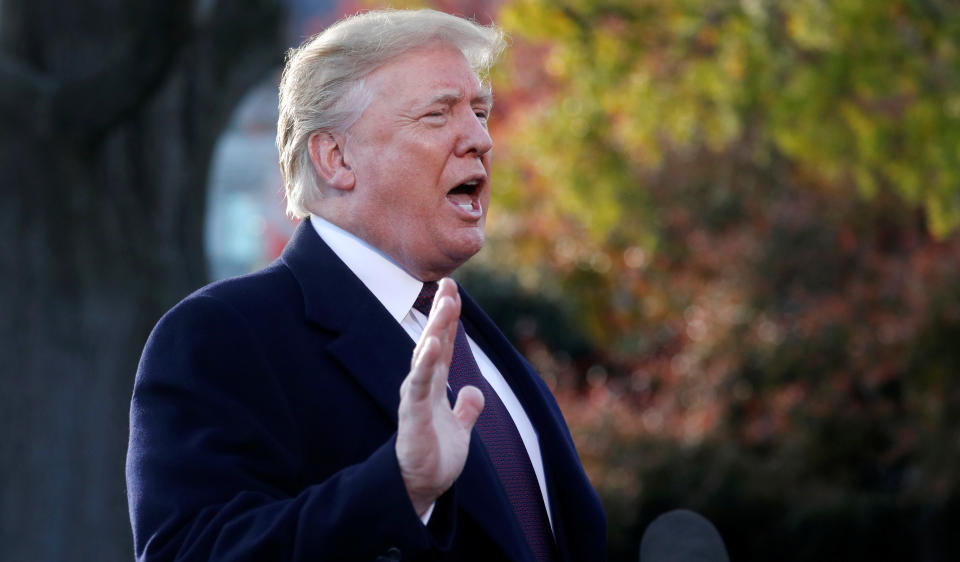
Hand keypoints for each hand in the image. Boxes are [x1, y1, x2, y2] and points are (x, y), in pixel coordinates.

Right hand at [395, 278, 484, 516]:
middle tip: (449, 284)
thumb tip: (474, 392)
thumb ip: (466, 408)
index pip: (443, 346)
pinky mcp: (412, 416)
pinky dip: (424, 364)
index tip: (452, 289)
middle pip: (433, 343)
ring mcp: (415, 399)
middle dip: (441, 314)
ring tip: (444, 305)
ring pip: (425, 358)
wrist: (421, 489)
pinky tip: (431, 344)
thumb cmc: (434, 458)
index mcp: (434, 387)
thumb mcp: (459, 428)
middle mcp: (422, 387)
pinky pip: (418, 385)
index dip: (448, 320)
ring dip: (434, 330)